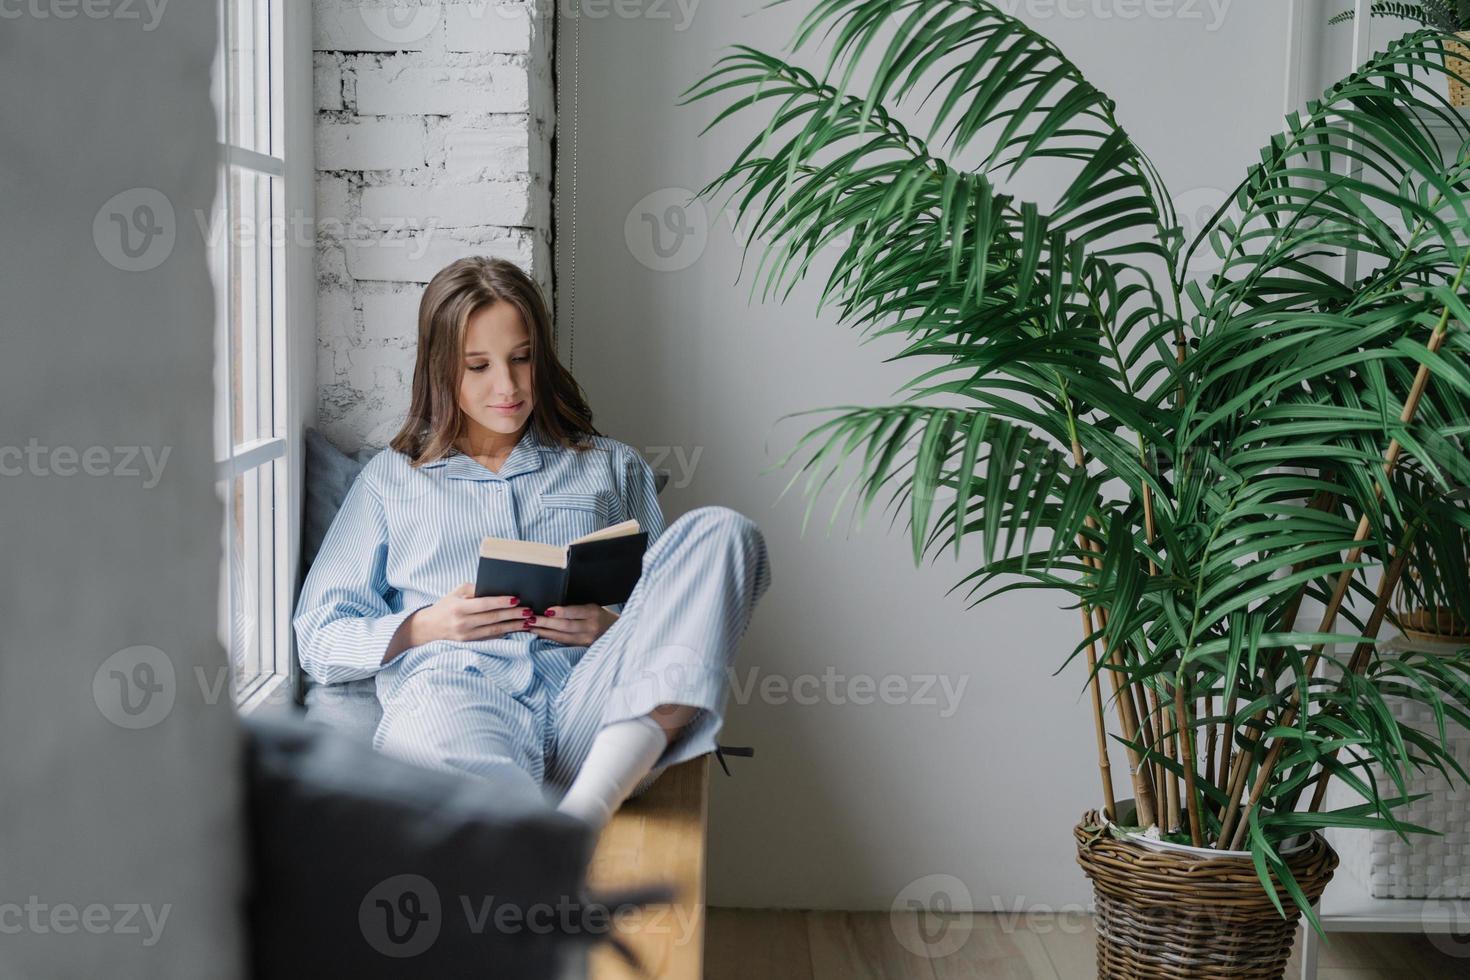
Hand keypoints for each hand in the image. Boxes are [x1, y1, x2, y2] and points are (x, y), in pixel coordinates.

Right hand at [385, 584, 528, 660]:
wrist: (429, 628)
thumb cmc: (446, 606)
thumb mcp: (456, 593)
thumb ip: (474, 589)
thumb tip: (497, 588)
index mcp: (459, 608)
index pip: (484, 605)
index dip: (501, 602)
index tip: (516, 599)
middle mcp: (463, 624)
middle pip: (493, 619)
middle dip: (513, 614)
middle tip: (529, 610)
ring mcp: (467, 636)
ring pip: (495, 630)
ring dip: (513, 626)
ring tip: (528, 620)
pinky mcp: (471, 644)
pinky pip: (492, 637)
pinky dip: (506, 633)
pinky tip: (518, 629)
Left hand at [526, 604, 617, 646]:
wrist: (617, 630)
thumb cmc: (600, 615)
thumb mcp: (592, 606)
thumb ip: (576, 608)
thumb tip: (551, 606)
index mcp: (593, 612)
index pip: (574, 612)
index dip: (560, 611)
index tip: (546, 609)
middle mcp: (591, 627)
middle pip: (565, 626)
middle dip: (546, 623)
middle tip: (530, 619)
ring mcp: (587, 639)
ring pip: (562, 636)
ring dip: (544, 632)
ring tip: (530, 627)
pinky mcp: (582, 647)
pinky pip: (564, 642)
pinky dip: (550, 638)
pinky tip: (540, 634)